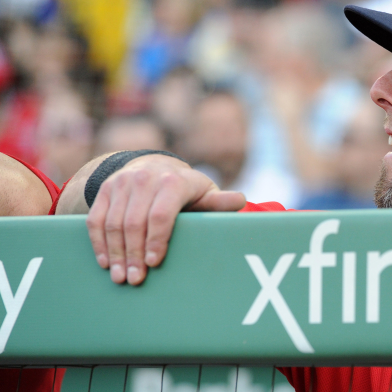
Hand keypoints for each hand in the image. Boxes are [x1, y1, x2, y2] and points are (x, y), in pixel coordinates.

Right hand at [86, 154, 244, 284]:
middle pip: (134, 222)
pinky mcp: (105, 190)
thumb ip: (220, 201)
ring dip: (116, 253)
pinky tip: (105, 262)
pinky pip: (96, 219)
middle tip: (135, 280)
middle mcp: (145, 179)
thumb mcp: (206, 192)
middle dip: (134, 254)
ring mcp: (122, 183)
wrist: (155, 167)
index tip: (154, 263)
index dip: (156, 240)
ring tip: (120, 277)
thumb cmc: (186, 189)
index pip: (161, 214)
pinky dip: (98, 242)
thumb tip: (241, 201)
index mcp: (173, 182)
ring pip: (112, 223)